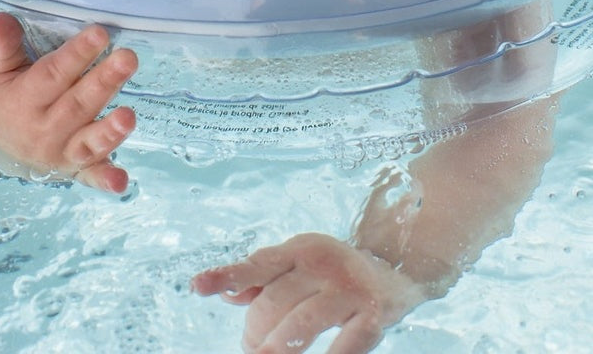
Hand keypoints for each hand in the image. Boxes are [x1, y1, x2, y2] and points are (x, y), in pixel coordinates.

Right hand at [0, 11, 137, 192]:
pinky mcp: (76, 169)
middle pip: (78, 104)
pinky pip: (90, 176)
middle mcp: (45, 128)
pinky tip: (121, 182)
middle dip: (104, 81)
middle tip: (128, 58)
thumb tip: (1, 18)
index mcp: (25, 99)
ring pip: (88, 141)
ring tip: (129, 116)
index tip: (100, 33)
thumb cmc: (2, 97)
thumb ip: (2, 46)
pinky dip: (105, 179)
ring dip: (109, 131)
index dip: (77, 54)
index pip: (54, 74)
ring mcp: (62, 151)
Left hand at [191, 232, 424, 353]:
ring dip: (275, 349)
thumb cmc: (334, 273)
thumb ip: (264, 279)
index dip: (228, 276)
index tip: (198, 286)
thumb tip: (229, 294)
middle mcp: (322, 263)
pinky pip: (343, 346)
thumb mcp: (299, 266)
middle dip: (254, 332)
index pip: (258, 264)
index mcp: (300, 249)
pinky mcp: (371, 315)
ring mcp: (348, 289)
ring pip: (300, 325)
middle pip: (274, 302)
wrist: (394, 270)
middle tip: (250, 348)